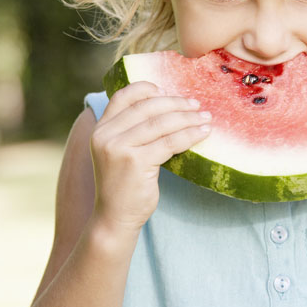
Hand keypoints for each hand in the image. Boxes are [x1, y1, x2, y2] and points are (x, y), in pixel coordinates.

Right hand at [89, 82, 211, 233]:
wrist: (114, 218)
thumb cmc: (123, 184)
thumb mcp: (119, 152)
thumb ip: (131, 130)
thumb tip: (167, 106)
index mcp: (100, 129)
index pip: (123, 97)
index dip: (146, 88)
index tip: (168, 89)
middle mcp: (106, 135)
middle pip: (147, 107)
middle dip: (176, 103)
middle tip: (196, 105)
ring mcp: (119, 148)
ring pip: (161, 124)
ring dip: (188, 118)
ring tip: (205, 117)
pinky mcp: (136, 163)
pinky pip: (169, 142)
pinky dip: (189, 135)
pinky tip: (203, 134)